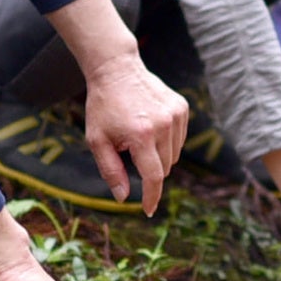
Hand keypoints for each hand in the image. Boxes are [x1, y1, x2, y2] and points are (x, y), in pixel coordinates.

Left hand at [78, 52, 187, 211]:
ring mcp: (176, 115)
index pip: (154, 177)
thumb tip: (123, 198)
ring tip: (138, 135)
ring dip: (158, 156)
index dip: (152, 197)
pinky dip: (167, 141)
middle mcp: (164, 125)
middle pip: (164, 167)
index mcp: (141, 135)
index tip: (148, 211)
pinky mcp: (182, 108)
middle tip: (128, 151)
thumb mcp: (98, 141)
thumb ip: (111, 171)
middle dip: (149, 169)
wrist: (117, 70)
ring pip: (174, 155)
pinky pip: (179, 139)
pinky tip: (150, 126)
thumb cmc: (103, 107)